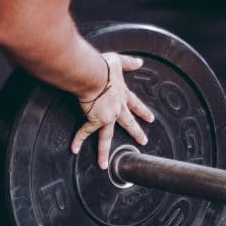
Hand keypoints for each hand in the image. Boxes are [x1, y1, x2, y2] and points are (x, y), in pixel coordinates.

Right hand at [71, 53, 154, 168]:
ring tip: (105, 164)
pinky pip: (84, 132)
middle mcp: (117, 108)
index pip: (136, 104)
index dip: (143, 111)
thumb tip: (139, 62)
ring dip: (105, 151)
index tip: (150, 119)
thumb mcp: (119, 61)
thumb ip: (129, 62)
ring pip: (106, 137)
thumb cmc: (103, 67)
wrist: (93, 75)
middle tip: (143, 141)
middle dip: (136, 133)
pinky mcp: (94, 119)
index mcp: (123, 95)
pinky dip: (78, 140)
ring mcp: (106, 116)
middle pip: (128, 123)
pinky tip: (74, 149)